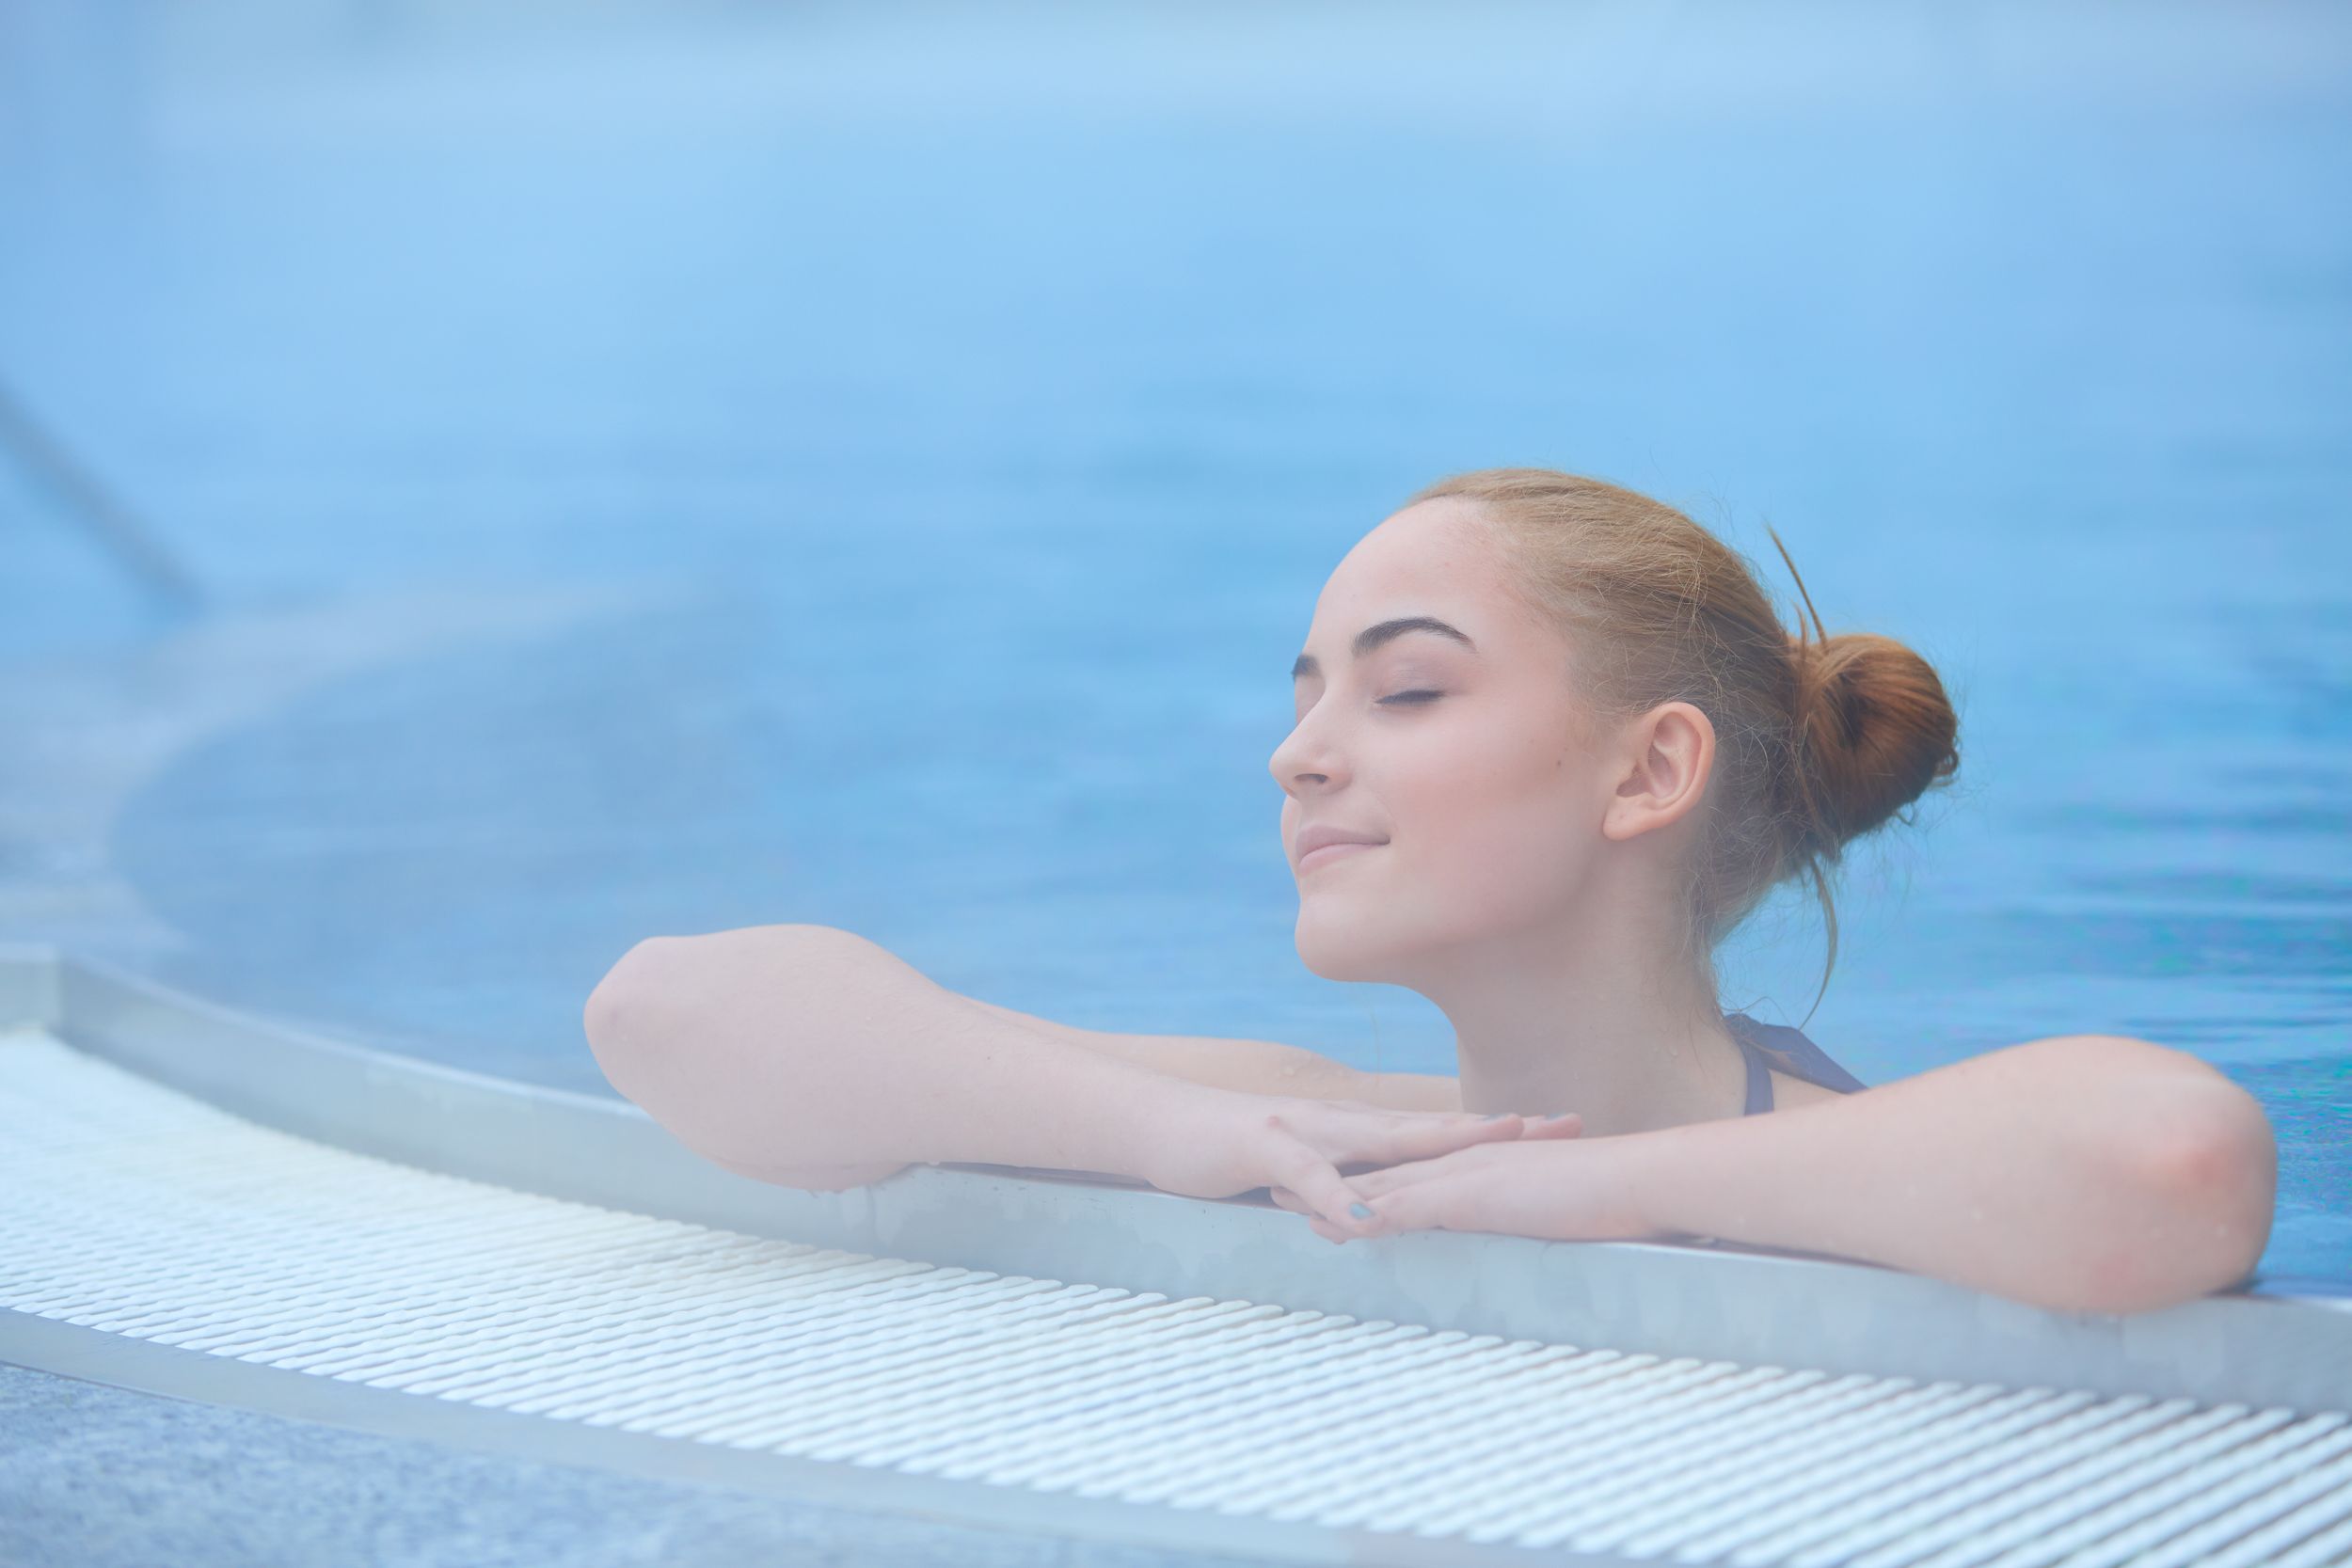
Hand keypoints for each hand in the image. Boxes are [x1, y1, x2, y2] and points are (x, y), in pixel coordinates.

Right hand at [1135, 1091, 1582, 1238]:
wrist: (1164, 1124)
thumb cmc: (1236, 1152)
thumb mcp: (1308, 1173)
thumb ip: (1352, 1186)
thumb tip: (1393, 1215)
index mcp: (1360, 1134)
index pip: (1444, 1133)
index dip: (1504, 1132)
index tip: (1564, 1130)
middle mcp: (1346, 1125)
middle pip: (1436, 1127)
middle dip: (1501, 1129)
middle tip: (1564, 1126)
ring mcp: (1309, 1132)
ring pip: (1386, 1140)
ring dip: (1442, 1144)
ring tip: (1495, 1144)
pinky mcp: (1266, 1148)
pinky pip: (1308, 1176)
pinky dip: (1337, 1196)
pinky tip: (1363, 1216)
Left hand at [1269, 1134, 1652, 1245]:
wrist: (1641, 1177)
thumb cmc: (1614, 1194)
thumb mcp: (1555, 1204)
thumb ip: (1528, 1211)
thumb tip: (1515, 1229)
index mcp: (1481, 1164)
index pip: (1411, 1171)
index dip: (1365, 1176)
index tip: (1322, 1181)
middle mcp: (1464, 1162)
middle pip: (1382, 1172)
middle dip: (1328, 1179)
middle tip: (1276, 1185)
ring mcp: (1466, 1176)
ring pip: (1385, 1186)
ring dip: (1331, 1196)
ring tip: (1281, 1203)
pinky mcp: (1476, 1195)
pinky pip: (1415, 1206)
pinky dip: (1375, 1213)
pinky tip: (1339, 1225)